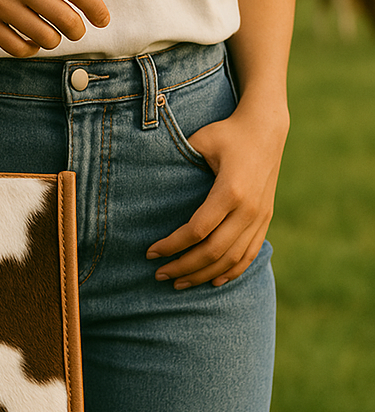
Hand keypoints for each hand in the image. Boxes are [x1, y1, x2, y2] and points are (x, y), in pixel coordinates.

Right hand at [0, 0, 109, 57]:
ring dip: (53, 40)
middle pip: (65, 19)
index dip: (96, 9)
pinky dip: (30, 49)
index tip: (103, 20)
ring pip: (45, 38)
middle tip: (74, 30)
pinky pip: (18, 48)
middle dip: (77, 30)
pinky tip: (29, 41)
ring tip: (49, 33)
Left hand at [146, 100, 288, 288]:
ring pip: (231, 259)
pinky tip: (214, 282)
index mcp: (231, 191)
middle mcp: (249, 209)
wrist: (266, 129)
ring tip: (179, 283)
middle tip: (158, 274)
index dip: (172, 245)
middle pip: (213, 251)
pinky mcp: (266, 219)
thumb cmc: (226, 133)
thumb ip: (177, 162)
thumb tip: (145, 182)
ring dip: (204, 275)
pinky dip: (232, 272)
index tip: (151, 253)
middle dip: (183, 267)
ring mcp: (261, 216)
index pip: (197, 230)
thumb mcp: (200, 142)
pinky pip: (250, 254)